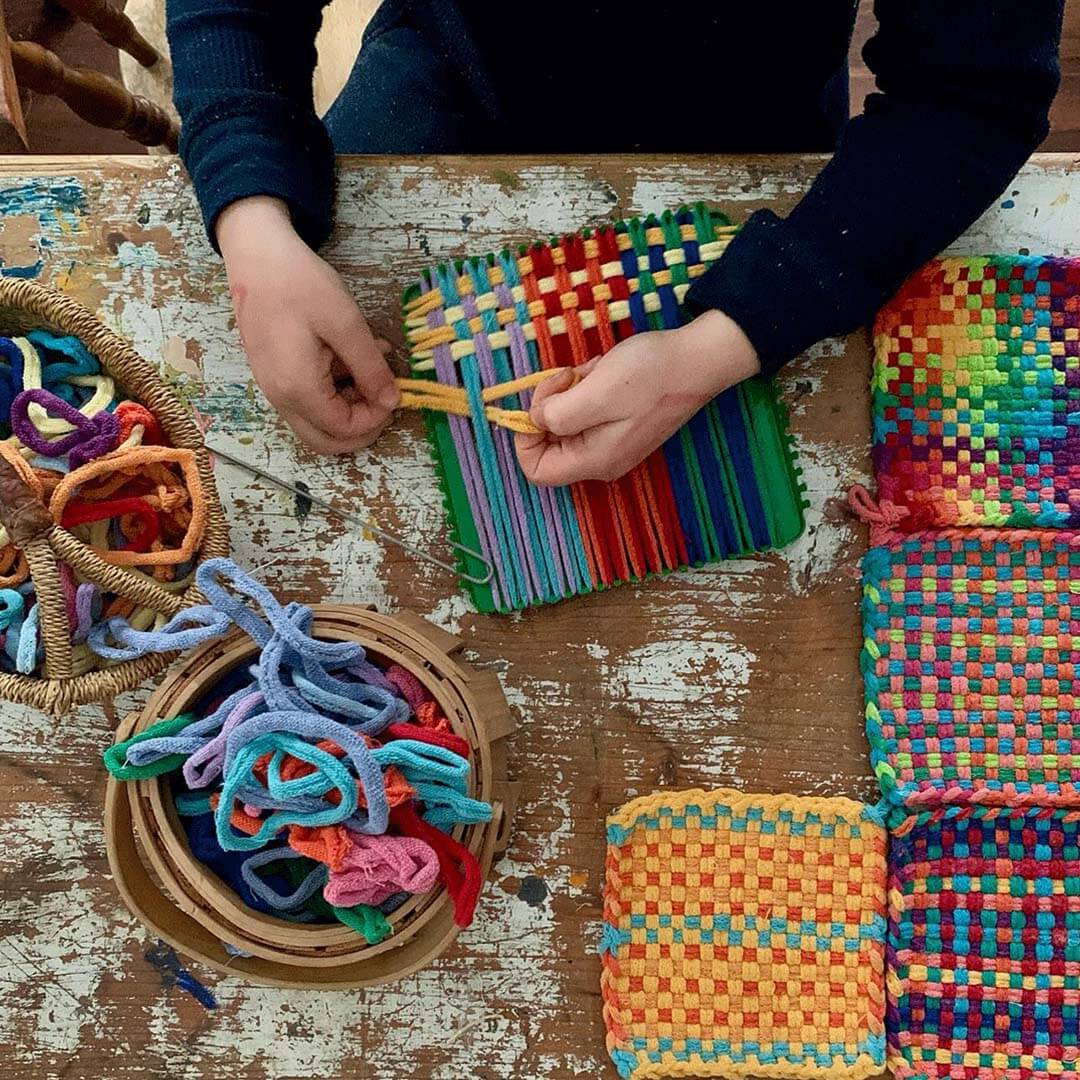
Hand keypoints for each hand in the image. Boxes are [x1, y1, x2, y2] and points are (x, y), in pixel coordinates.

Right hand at [216, 196, 399, 454]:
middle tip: (386, 400)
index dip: (375, 419)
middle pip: (325, 440)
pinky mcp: (274, 373)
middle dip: (362, 428)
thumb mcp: (346, 323)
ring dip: (350, 405)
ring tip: (375, 367)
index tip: (394, 393)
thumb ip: (370, 368)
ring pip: (317, 422)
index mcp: (298, 388)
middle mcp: (280, 397)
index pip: (344, 429)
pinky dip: (335, 388)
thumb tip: (391, 401)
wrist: (255, 254)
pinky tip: (354, 356)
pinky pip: (307, 398)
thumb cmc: (299, 283)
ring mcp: (273, 387)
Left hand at [515, 310, 760, 484]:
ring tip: (594, 371)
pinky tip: (604, 371)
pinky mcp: (620, 425)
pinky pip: (586, 411)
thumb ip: (557, 413)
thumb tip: (535, 418)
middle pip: (549, 443)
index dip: (525, 436)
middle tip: (570, 377)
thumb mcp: (595, 392)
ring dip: (570, 391)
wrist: (698, 359)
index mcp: (593, 460)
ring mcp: (612, 443)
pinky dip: (586, 388)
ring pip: (566, 422)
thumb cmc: (650, 375)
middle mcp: (601, 460)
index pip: (535, 470)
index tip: (543, 401)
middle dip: (551, 405)